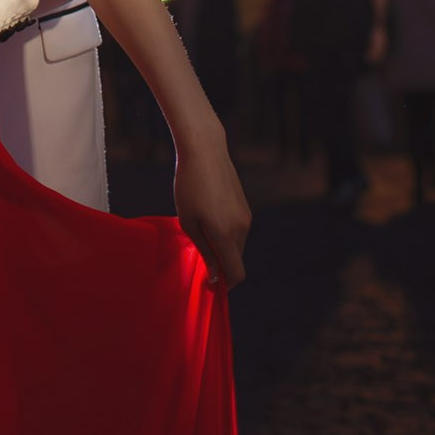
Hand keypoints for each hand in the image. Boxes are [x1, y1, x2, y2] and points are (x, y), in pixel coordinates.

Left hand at [173, 135, 250, 291]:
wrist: (205, 150)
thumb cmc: (189, 186)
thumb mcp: (188, 221)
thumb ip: (204, 251)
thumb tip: (215, 276)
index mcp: (225, 234)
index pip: (236, 273)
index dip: (225, 284)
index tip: (209, 281)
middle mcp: (241, 228)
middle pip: (235, 260)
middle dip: (220, 263)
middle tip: (196, 251)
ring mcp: (246, 216)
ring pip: (237, 244)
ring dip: (222, 246)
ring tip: (199, 226)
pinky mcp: (245, 206)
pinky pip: (237, 229)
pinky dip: (225, 232)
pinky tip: (208, 214)